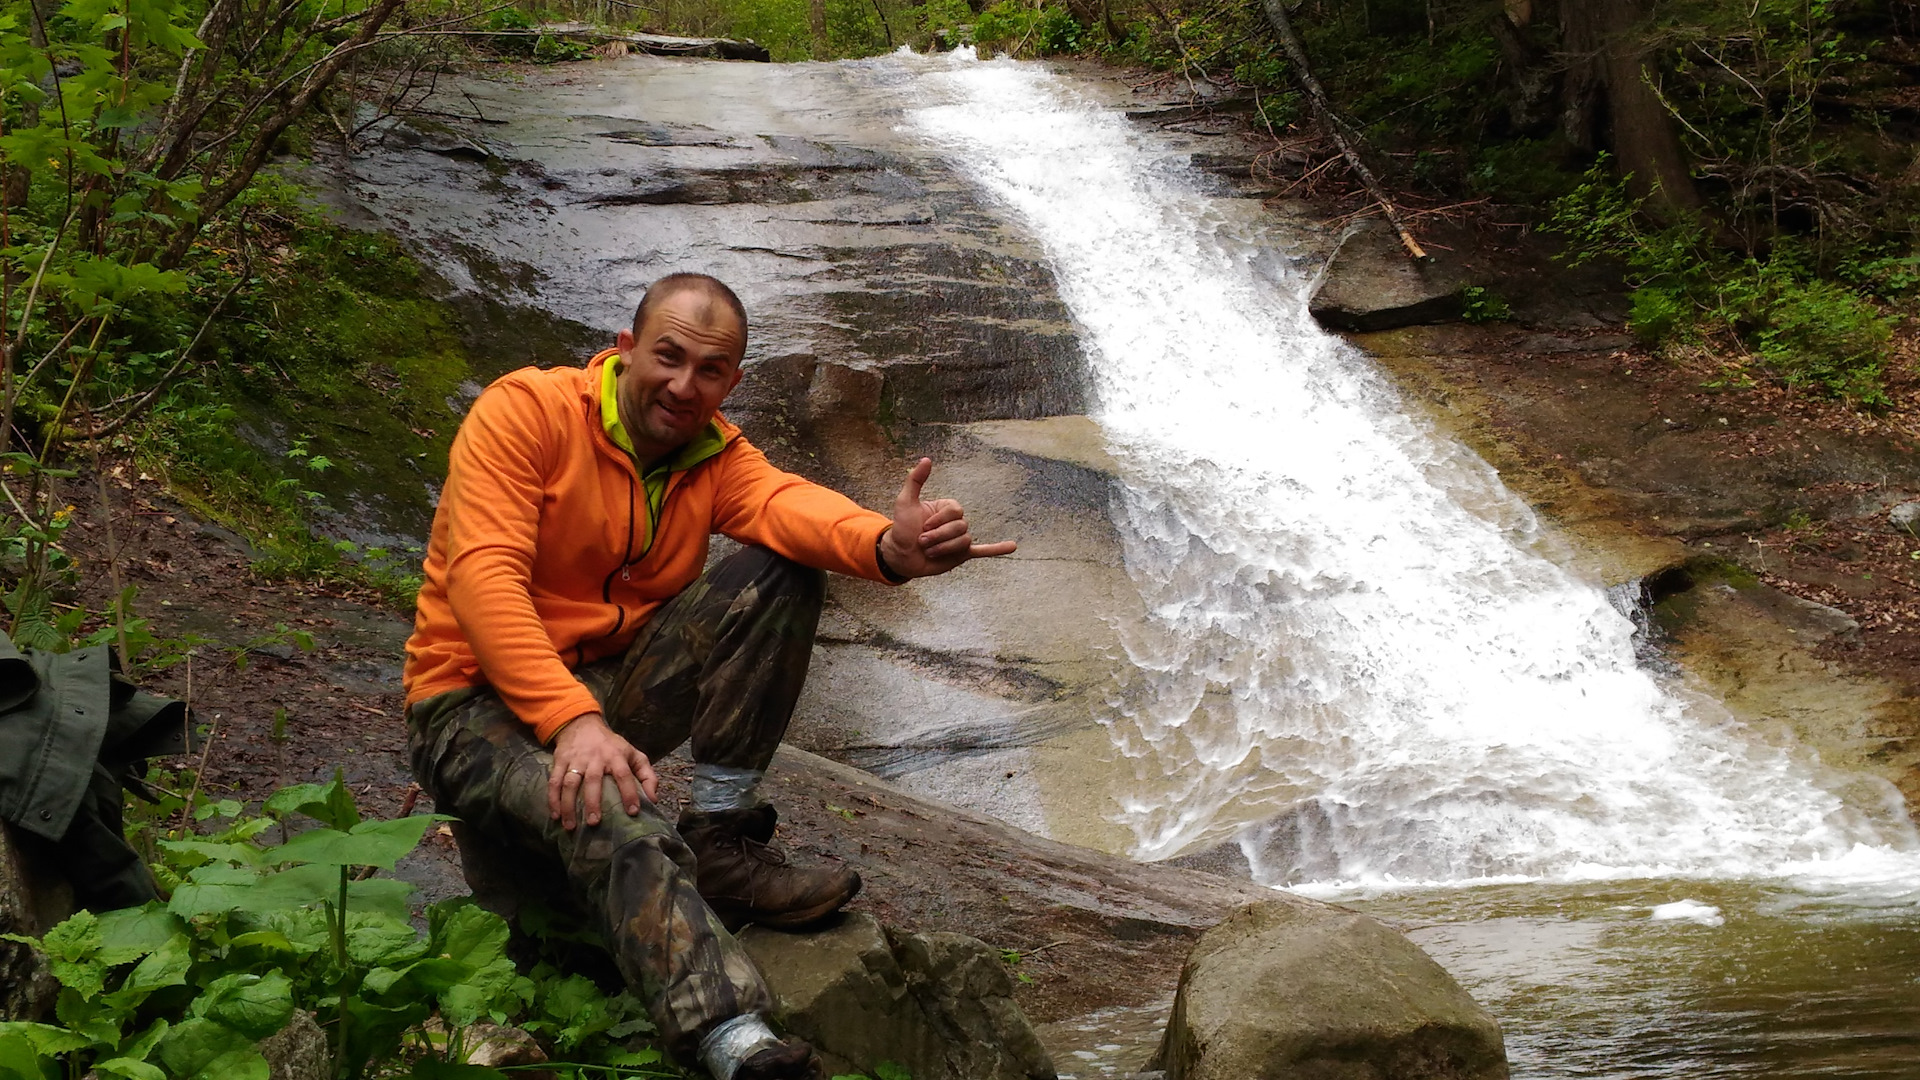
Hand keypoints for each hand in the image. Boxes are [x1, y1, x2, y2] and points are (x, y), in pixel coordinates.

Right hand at [548, 713, 656, 830]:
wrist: (582, 724)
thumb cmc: (612, 745)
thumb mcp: (633, 754)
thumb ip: (647, 775)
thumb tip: (653, 799)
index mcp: (616, 756)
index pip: (624, 775)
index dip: (629, 793)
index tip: (633, 812)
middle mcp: (595, 758)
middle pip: (593, 781)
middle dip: (593, 802)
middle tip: (594, 823)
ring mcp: (576, 760)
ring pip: (570, 783)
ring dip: (569, 805)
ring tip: (570, 826)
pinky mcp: (560, 762)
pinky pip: (554, 781)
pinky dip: (552, 799)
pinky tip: (555, 815)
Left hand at [878, 458, 1016, 579]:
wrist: (900, 556)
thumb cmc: (902, 528)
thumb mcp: (905, 502)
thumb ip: (915, 481)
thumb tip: (926, 459)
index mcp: (947, 508)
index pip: (955, 511)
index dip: (939, 520)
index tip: (922, 526)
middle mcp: (955, 522)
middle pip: (960, 527)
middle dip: (939, 536)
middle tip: (922, 542)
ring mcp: (959, 539)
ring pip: (963, 541)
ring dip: (943, 548)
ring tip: (929, 551)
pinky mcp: (961, 555)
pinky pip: (982, 551)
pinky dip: (997, 549)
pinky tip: (1013, 547)